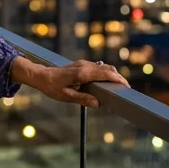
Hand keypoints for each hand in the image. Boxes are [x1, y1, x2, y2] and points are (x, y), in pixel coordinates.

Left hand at [10, 57, 128, 107]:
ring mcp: (83, 64)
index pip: (105, 73)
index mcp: (82, 73)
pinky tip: (107, 84)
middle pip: (108, 69)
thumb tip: (98, 104)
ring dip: (112, 75)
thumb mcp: (66, 97)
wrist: (41, 76)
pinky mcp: (82, 65)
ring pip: (103, 67)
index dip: (118, 79)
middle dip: (118, 78)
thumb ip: (83, 99)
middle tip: (126, 90)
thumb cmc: (52, 87)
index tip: (126, 86)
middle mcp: (84, 66)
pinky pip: (98, 68)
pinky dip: (106, 74)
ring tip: (118, 88)